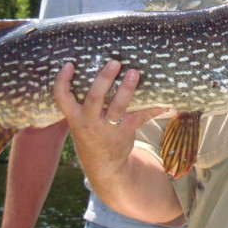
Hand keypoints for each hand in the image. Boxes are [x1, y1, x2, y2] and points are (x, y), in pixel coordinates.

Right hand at [52, 61, 167, 179]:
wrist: (102, 165)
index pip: (61, 98)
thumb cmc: (90, 132)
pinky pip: (140, 117)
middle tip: (114, 63)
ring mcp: (108, 128)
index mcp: (75, 116)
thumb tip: (89, 67)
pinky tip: (166, 103)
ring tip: (134, 73)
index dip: (62, 81)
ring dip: (127, 89)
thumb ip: (81, 101)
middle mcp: (89, 121)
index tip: (69, 65)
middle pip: (94, 98)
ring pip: (117, 107)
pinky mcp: (125, 131)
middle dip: (104, 79)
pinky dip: (153, 109)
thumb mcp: (78, 121)